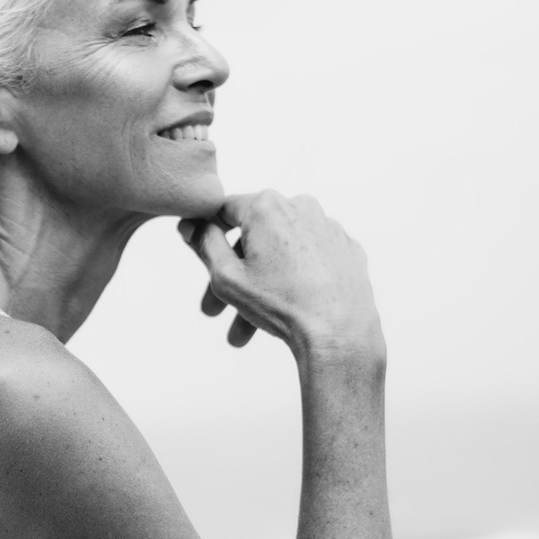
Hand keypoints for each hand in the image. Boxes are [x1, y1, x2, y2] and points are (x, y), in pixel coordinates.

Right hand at [179, 192, 384, 364]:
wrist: (339, 332)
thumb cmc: (283, 304)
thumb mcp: (226, 276)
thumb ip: (205, 244)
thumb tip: (193, 225)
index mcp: (267, 206)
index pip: (224, 209)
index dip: (206, 232)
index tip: (198, 251)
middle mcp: (300, 207)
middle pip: (254, 237)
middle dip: (233, 274)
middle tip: (216, 309)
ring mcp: (328, 227)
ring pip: (281, 252)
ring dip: (261, 285)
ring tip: (246, 327)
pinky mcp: (346, 249)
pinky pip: (310, 259)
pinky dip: (295, 278)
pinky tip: (286, 310)